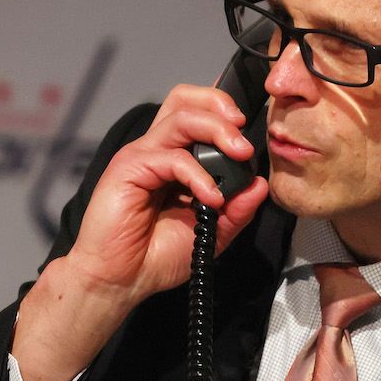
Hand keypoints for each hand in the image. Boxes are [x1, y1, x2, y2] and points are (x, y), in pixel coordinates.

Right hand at [12, 84, 267, 380]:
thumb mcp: (212, 233)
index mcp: (176, 159)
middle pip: (186, 99)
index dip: (224, 112)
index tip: (251, 132)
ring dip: (218, 131)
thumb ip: (237, 209)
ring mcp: (143, 155)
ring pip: (182, 117)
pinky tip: (211, 198)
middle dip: (222, 107)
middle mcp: (158, 150)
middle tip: (245, 139)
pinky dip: (200, 175)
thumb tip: (259, 184)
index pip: (199, 114)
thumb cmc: (154, 258)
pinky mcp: (129, 167)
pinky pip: (173, 156)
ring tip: (240, 154)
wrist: (120, 281)